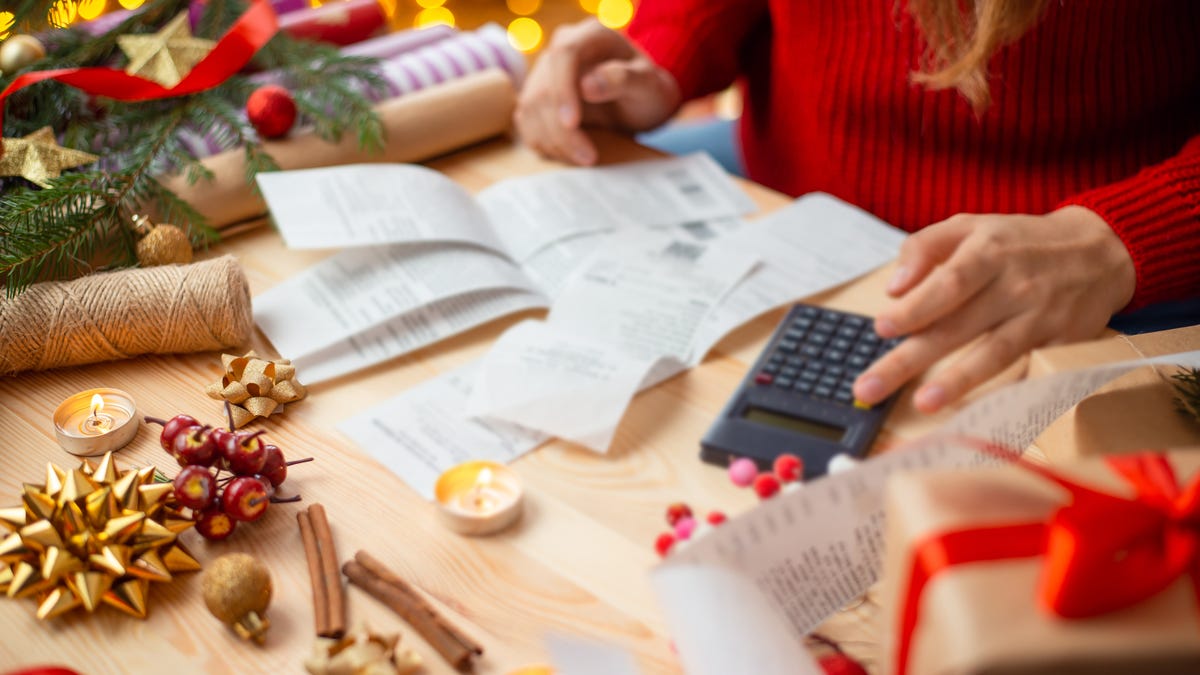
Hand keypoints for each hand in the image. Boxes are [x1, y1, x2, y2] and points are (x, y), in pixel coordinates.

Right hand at [514, 18, 680, 165]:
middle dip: (562, 130)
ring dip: (553, 141)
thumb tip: (586, 87)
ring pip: (531, 109)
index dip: (562, 91)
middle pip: (544, 89)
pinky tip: (569, 155)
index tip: (571, 123)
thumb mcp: (648, 85)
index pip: (564, 55)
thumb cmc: (647, 91)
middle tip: (588, 157)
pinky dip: (545, 143)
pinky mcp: (538, 97)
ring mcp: (545, 73)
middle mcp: (561, 49)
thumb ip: (623, 79)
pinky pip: (528, 122)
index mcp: (589, 36)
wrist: (639, 102)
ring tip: (584, 159)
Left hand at [852, 206, 1136, 412]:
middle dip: (909, 360)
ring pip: (994, 354)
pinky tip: (977, 415)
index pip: (948, 283)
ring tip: (922, 404)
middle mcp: (1016, 285)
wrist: (1100, 252)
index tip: (882, 329)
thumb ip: (924, 247)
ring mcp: (1041, 317)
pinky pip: (1026, 371)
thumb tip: (893, 288)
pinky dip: (1003, 394)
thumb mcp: (970, 226)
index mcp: (988, 252)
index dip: (916, 308)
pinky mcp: (1062, 344)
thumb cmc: (1019, 242)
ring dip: (956, 382)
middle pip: (957, 327)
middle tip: (868, 388)